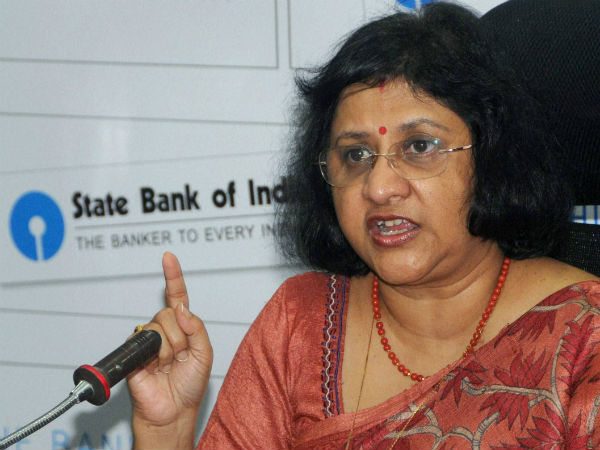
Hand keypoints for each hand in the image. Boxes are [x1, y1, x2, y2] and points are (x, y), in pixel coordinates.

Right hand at [128, 252, 212, 448]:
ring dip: (169, 348)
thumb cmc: (189, 384)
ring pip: (159, 325)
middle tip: (180, 356)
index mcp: (183, 327)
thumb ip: (197, 327)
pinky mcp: (135, 351)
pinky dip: (157, 355)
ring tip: (168, 365)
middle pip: (170, 312)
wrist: (173, 410)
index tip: (168, 257)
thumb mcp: (205, 354)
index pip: (177, 296)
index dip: (173, 276)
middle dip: (180, 335)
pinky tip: (156, 368)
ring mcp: (149, 340)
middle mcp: (165, 329)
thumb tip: (182, 308)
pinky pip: (146, 341)